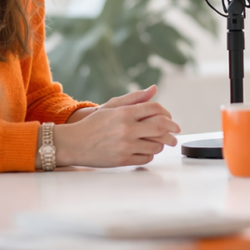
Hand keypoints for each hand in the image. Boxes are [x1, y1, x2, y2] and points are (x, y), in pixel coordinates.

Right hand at [52, 85, 180, 167]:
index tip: (170, 118)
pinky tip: (147, 150)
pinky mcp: (123, 160)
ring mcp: (125, 146)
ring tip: (160, 142)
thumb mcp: (112, 106)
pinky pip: (146, 158)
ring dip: (161, 144)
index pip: (155, 109)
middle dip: (172, 130)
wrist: (73, 143)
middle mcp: (126, 129)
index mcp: (124, 113)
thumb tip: (154, 89)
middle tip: (176, 132)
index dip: (167, 113)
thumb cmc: (93, 124)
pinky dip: (150, 154)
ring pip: (156, 145)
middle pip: (160, 127)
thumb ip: (134, 98)